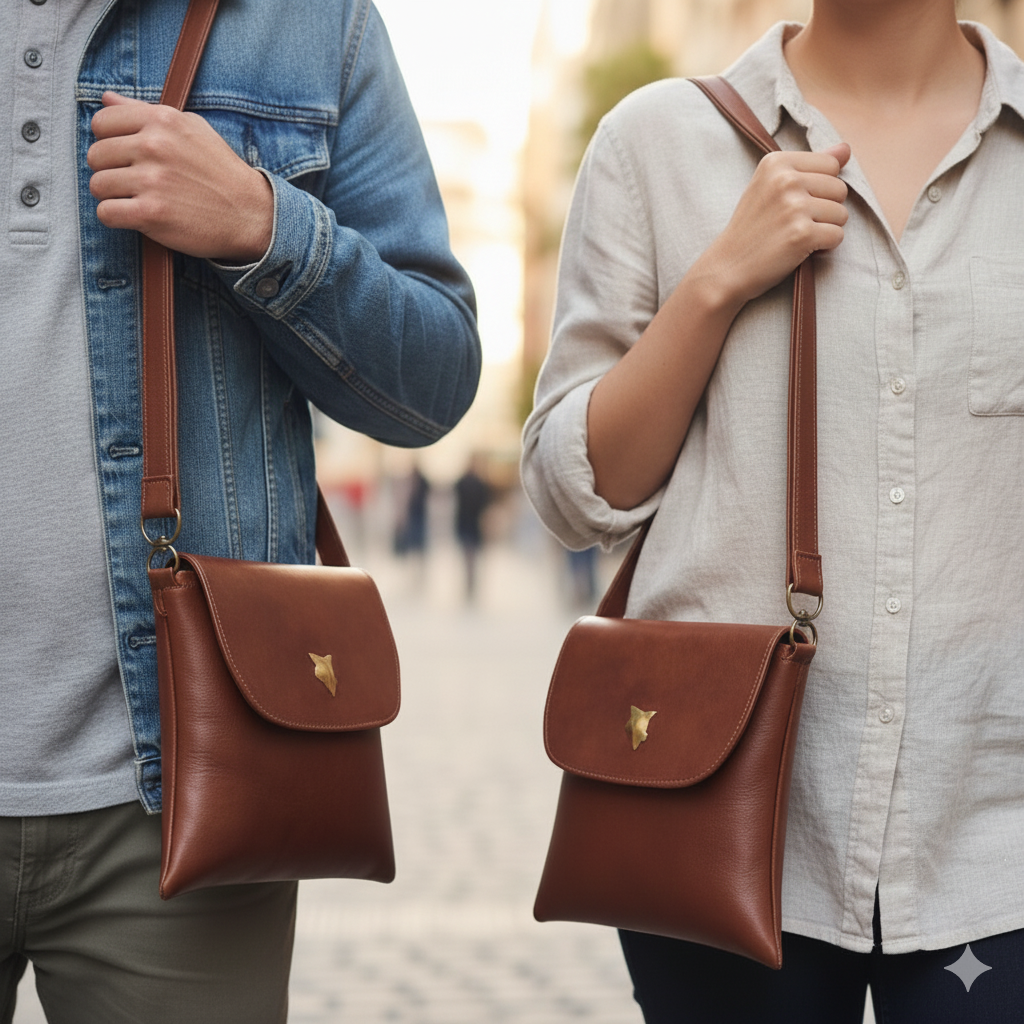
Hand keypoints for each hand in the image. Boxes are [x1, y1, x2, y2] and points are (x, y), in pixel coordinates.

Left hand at [88, 92, 273, 263]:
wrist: (250, 214)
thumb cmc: (221, 172)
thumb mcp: (192, 129)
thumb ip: (146, 112)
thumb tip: (107, 99)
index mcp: (162, 121)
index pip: (102, 123)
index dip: (108, 141)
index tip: (125, 156)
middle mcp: (154, 147)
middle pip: (96, 156)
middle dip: (109, 171)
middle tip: (132, 183)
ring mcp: (152, 181)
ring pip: (98, 186)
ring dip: (113, 197)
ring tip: (136, 200)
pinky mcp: (151, 214)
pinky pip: (106, 213)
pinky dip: (116, 218)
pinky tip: (136, 217)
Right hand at [695, 142, 850, 305]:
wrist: (727, 268)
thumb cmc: (750, 228)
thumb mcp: (770, 187)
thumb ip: (809, 166)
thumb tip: (846, 149)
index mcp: (777, 163)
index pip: (831, 165)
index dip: (820, 188)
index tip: (793, 203)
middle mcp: (786, 180)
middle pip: (840, 189)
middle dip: (825, 209)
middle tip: (793, 223)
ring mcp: (794, 207)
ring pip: (842, 214)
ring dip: (825, 229)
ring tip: (796, 236)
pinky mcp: (802, 234)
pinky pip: (837, 236)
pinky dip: (824, 247)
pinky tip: (800, 249)